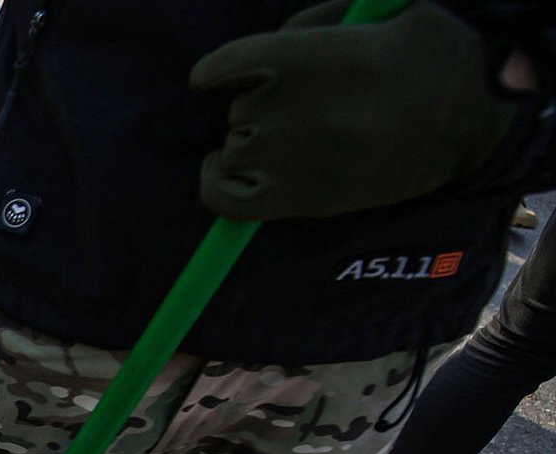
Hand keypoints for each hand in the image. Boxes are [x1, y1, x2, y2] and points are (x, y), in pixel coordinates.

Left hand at [189, 1, 519, 220]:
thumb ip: (315, 23)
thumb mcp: (378, 12)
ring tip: (301, 139)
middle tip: (312, 108)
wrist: (472, 121)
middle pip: (238, 108)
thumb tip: (266, 50)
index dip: (219, 71)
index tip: (218, 76)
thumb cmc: (429, 59)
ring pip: (236, 147)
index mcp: (309, 57)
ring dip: (255, 141)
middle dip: (262, 104)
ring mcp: (292, 159)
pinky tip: (225, 170)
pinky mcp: (300, 200)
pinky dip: (216, 183)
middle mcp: (293, 109)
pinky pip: (224, 198)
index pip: (225, 65)